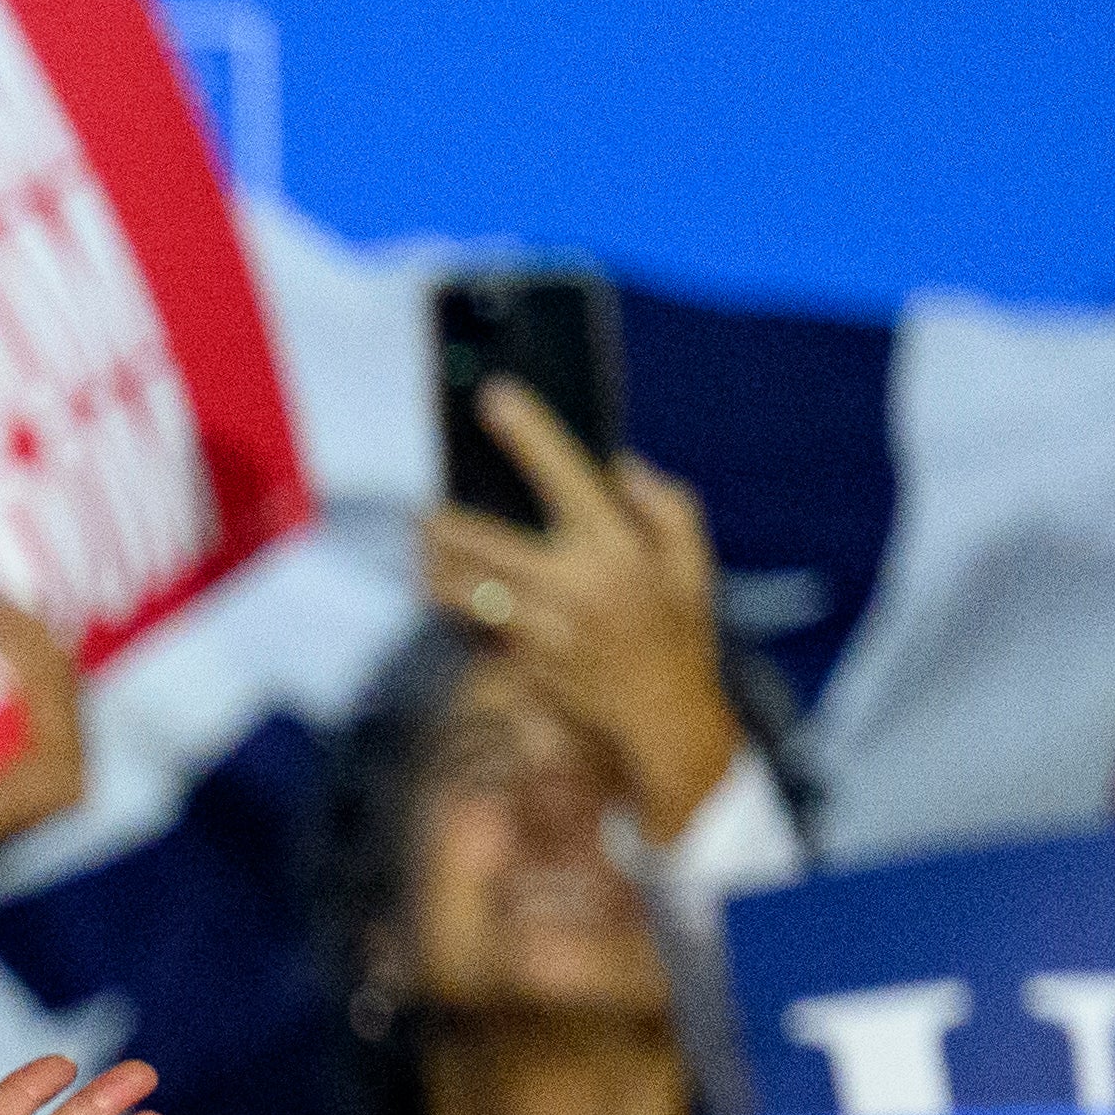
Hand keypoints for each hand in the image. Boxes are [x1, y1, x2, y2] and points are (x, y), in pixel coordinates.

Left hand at [425, 385, 741, 838]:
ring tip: (424, 554)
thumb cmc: (680, 632)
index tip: (495, 395)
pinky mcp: (521, 663)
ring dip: (434, 570)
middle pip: (480, 541)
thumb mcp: (692, 562)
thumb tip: (620, 466)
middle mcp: (571, 584)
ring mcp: (540, 628)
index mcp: (614, 547)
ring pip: (461, 589)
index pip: (562, 475)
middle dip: (441, 524)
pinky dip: (459, 612)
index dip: (528, 432)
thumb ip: (666, 506)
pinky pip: (475, 628)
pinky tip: (450, 599)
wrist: (664, 719)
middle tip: (422, 511)